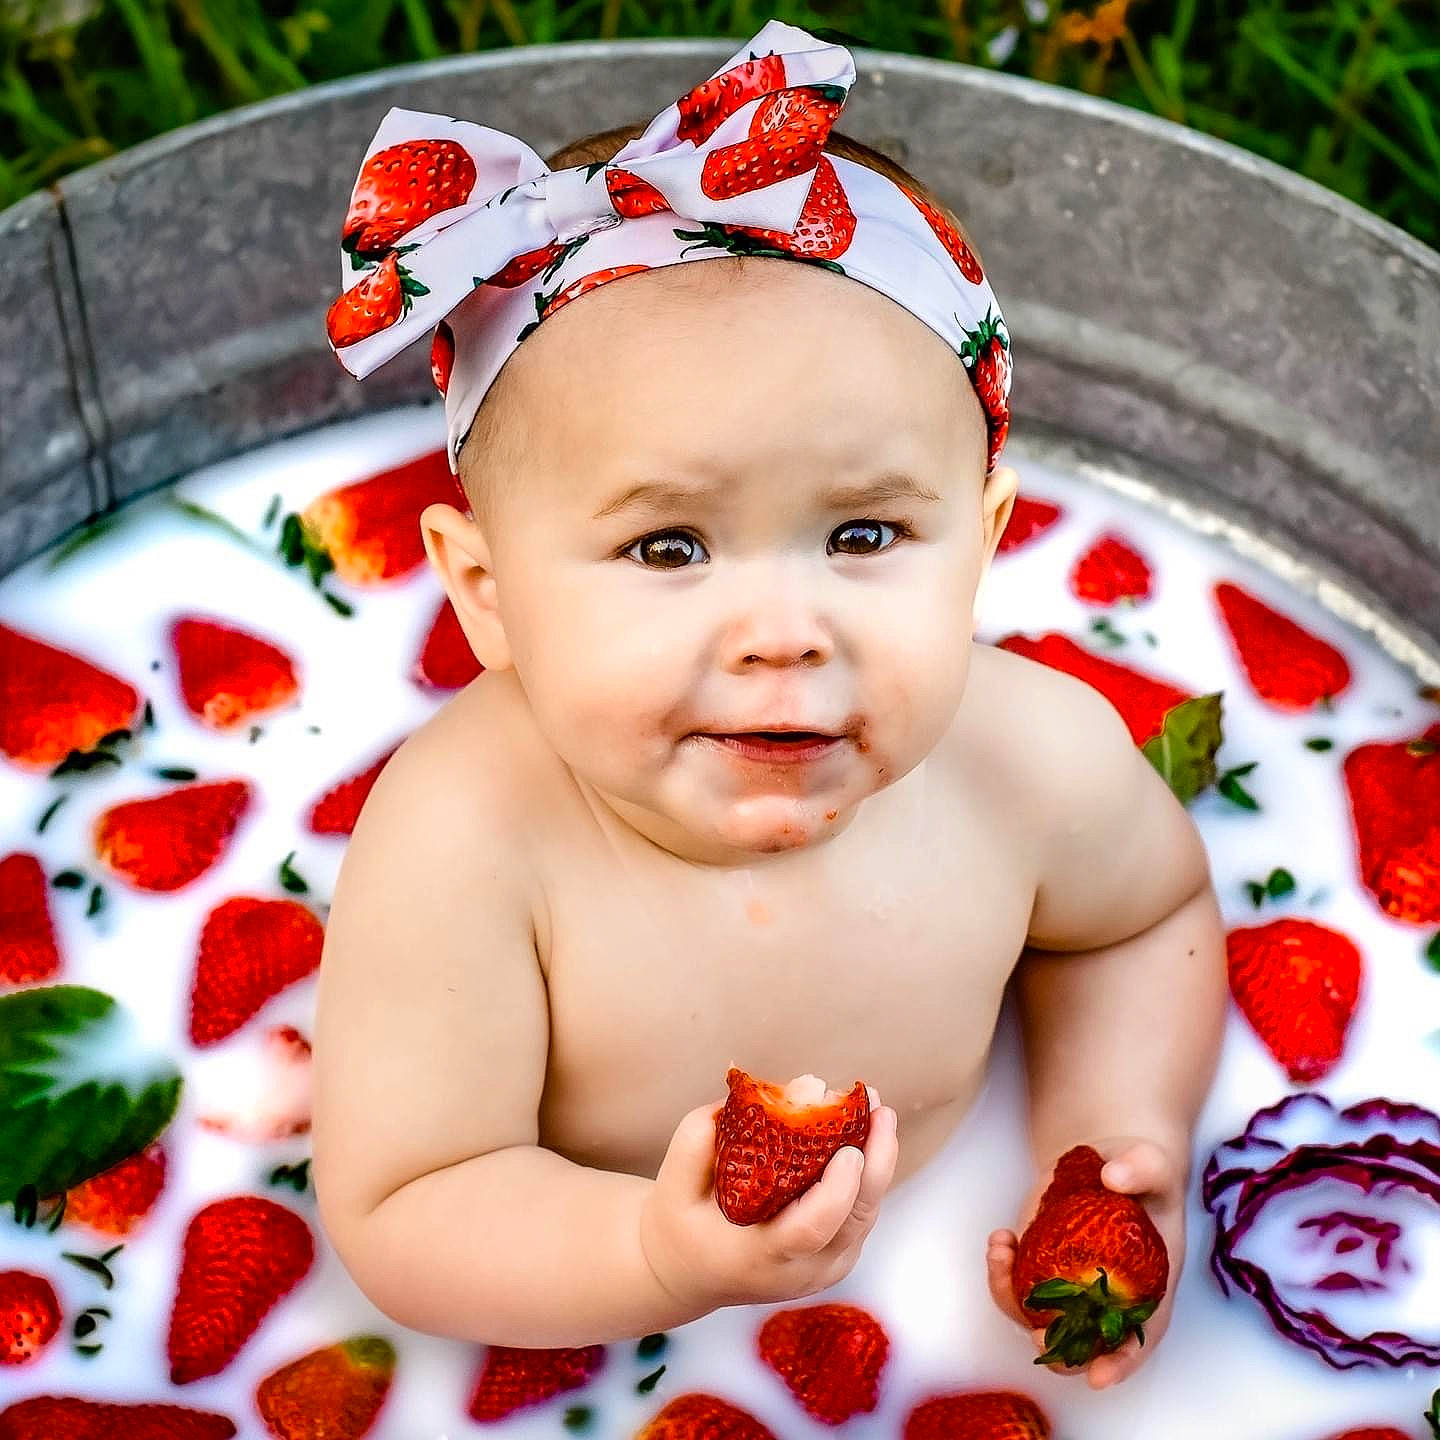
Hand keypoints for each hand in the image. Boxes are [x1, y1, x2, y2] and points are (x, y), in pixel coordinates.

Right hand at [638, 1083, 899, 1313]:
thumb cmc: (681, 1221)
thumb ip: (700, 1137)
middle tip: (880, 1111)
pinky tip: (867, 1133)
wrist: (687, 1272)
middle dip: (876, 1164)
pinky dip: (868, 1175)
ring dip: (879, 1162)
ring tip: (879, 1111)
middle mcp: (796, 1273)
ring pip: (865, 1217)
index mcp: (755, 1257)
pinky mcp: (834, 1259)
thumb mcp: (673, 1181)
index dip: (836, 1192)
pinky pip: (860, 1215)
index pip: (809, 1231)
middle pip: (853, 1223)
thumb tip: (756, 1095)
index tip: (848, 1149)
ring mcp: (821, 1271)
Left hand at [985, 1137, 1186, 1389]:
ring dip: (1013, 1300)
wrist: (1105, 1162)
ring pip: (1039, 1316)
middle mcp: (1107, 1297)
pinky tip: (1000, 1239)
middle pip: (1083, 1342)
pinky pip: (1017, 1284)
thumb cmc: (1139, 1172)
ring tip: (1001, 1253)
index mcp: (1147, 1287)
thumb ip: (1141, 1168)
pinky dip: (1002, 1272)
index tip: (1099, 1376)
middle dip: (1058, 1349)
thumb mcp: (1151, 1163)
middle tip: (1037, 1334)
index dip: (1122, 1362)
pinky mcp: (1040, 1266)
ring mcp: (1069, 1284)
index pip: (1139, 1337)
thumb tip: (1114, 1177)